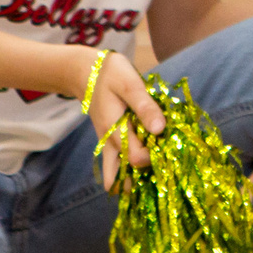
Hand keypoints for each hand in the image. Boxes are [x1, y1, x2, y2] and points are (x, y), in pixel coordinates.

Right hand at [79, 47, 164, 192]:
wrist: (85, 72)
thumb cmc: (110, 75)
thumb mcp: (130, 84)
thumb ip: (145, 107)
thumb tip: (160, 129)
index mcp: (116, 130)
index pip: (136, 159)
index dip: (154, 156)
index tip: (167, 143)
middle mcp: (110, 143)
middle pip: (127, 173)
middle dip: (145, 175)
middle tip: (163, 166)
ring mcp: (108, 144)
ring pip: (117, 174)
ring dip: (133, 179)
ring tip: (153, 177)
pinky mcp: (110, 141)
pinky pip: (116, 165)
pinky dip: (127, 172)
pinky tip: (142, 173)